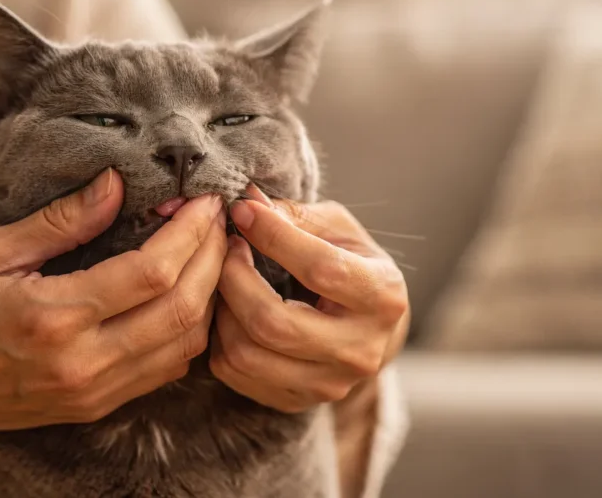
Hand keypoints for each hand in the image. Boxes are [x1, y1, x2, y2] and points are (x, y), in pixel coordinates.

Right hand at [0, 170, 225, 497]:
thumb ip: (60, 220)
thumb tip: (115, 183)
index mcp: (54, 317)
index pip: (153, 271)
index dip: (190, 232)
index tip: (204, 199)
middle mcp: (83, 361)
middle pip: (183, 308)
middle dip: (214, 258)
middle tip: (221, 219)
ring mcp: (92, 391)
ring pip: (184, 344)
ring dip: (211, 295)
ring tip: (214, 251)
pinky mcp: (95, 406)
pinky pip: (165, 370)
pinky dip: (189, 330)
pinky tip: (189, 295)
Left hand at [210, 186, 408, 413]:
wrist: (370, 329)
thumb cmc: (351, 264)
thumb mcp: (338, 230)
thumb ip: (296, 216)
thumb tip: (249, 200)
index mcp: (382, 297)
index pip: (320, 269)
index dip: (274, 237)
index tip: (242, 212)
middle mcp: (361, 350)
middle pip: (274, 323)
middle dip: (234, 279)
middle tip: (224, 250)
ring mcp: (329, 384)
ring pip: (247, 354)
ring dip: (221, 310)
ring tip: (224, 280)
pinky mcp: (297, 401)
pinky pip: (235, 374)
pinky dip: (219, 339)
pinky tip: (228, 312)